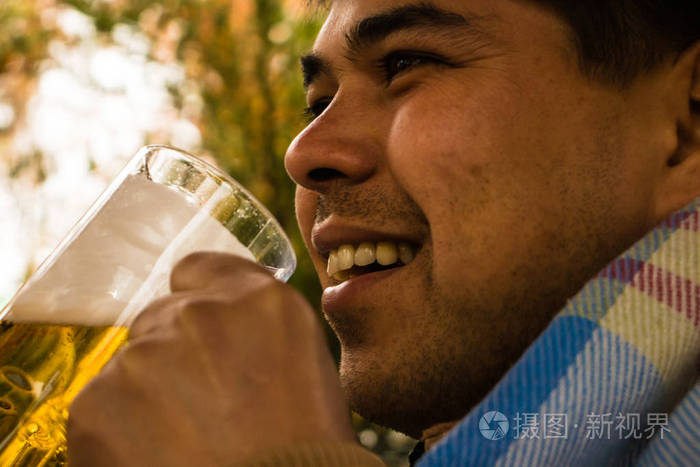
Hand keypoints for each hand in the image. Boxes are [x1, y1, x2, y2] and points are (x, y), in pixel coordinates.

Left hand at [68, 252, 355, 465]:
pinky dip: (117, 434)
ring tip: (181, 443)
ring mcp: (144, 355)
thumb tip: (222, 331)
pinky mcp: (97, 403)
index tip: (200, 337)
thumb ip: (258, 331)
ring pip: (131, 365)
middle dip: (173, 356)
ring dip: (146, 396)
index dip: (198, 304)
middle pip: (161, 319)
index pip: (199, 270)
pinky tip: (155, 458)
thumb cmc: (304, 453)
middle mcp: (198, 314)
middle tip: (199, 408)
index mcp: (260, 301)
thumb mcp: (306, 370)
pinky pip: (100, 407)